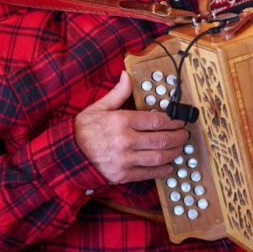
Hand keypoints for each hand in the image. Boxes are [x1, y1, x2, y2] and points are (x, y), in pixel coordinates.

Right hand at [74, 71, 188, 183]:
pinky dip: (161, 171)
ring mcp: (124, 159)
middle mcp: (126, 140)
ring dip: (173, 153)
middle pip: (162, 139)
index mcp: (122, 121)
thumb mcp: (99, 107)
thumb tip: (127, 76)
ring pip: (158, 157)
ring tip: (180, 149)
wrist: (68, 155)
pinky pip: (148, 174)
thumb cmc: (83, 130)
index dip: (173, 121)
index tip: (180, 121)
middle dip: (178, 137)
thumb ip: (118, 93)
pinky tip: (168, 166)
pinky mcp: (122, 175)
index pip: (156, 120)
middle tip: (184, 135)